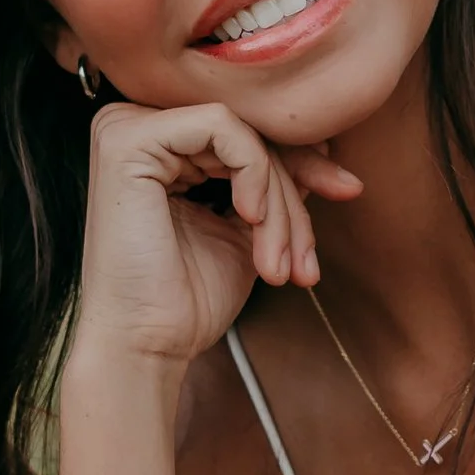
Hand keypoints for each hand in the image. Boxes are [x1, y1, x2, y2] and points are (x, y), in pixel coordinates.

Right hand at [70, 99, 363, 373]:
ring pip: (242, 133)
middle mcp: (135, 126)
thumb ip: (276, 182)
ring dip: (278, 201)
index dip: (302, 161)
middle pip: (247, 132)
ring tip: (278, 263)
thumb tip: (325, 140)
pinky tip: (250, 219)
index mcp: (158, 146)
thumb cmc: (188, 301)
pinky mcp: (127, 139)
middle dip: (293, 194)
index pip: (246, 133)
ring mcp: (126, 127)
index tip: (348, 190)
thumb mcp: (249, 228)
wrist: (147, 348)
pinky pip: (222, 126)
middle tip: (306, 258)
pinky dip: (254, 172)